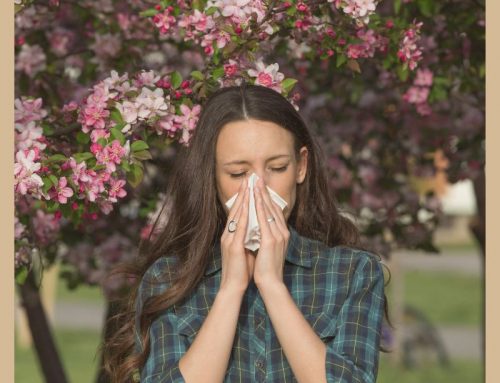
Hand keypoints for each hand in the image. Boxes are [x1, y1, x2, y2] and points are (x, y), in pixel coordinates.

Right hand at [219, 177, 255, 293]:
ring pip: (236, 215)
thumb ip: (249, 237)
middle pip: (235, 210)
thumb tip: (258, 227)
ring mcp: (229, 240)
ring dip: (242, 200)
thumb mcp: (245, 249)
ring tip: (248, 186)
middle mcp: (228, 235)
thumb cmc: (241, 270)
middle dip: (242, 194)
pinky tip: (248, 207)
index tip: (249, 186)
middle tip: (248, 179)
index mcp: (231, 235)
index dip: (243, 198)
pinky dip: (243, 216)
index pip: (237, 213)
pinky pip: (239, 228)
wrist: (233, 286)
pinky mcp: (233, 247)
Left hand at [252, 177, 289, 287]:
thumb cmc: (266, 267)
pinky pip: (265, 220)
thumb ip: (266, 235)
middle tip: (258, 177)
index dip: (267, 197)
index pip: (274, 210)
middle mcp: (282, 232)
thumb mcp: (267, 247)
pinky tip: (256, 198)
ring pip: (269, 210)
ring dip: (262, 195)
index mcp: (282, 233)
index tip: (260, 185)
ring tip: (256, 182)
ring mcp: (278, 235)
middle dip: (264, 191)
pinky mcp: (271, 240)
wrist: (270, 282)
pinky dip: (260, 208)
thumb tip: (259, 226)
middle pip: (273, 206)